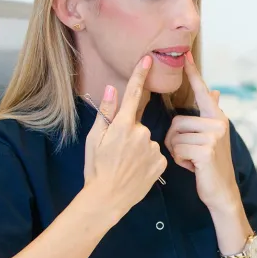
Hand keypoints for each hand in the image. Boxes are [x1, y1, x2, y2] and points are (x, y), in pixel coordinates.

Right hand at [84, 56, 167, 214]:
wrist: (108, 198)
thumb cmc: (96, 169)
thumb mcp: (95, 139)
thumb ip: (105, 114)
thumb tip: (111, 89)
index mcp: (122, 125)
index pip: (134, 94)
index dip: (140, 75)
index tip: (149, 59)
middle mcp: (141, 133)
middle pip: (138, 126)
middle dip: (129, 136)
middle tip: (117, 154)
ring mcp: (153, 148)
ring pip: (147, 142)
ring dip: (138, 150)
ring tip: (126, 166)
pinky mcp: (162, 162)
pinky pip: (155, 155)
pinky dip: (147, 161)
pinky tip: (137, 171)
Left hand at [165, 52, 239, 211]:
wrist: (222, 193)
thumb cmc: (211, 165)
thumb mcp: (213, 138)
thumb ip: (212, 114)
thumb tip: (216, 92)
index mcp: (218, 118)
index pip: (203, 92)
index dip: (193, 73)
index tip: (185, 54)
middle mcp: (218, 124)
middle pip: (177, 121)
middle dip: (175, 140)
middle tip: (187, 153)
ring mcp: (213, 137)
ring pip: (175, 136)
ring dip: (177, 152)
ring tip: (191, 161)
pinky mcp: (206, 150)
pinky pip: (177, 149)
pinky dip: (180, 161)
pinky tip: (193, 167)